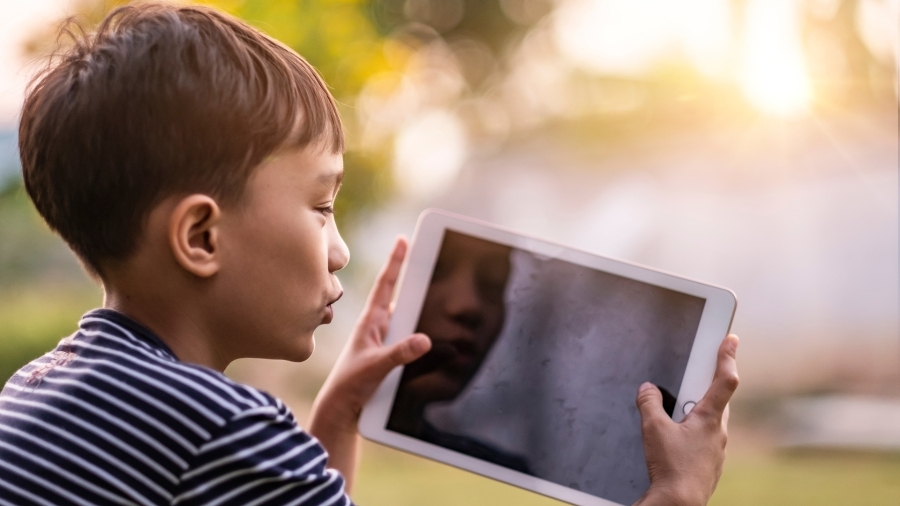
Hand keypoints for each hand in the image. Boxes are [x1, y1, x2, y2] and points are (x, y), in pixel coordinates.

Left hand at [308, 236, 430, 490]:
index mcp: (371, 321)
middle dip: (416, 279)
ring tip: (442, 300)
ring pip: (409, 318)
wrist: (341, 409)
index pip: (386, 285)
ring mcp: (386, 340)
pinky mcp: (391, 354)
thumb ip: (399, 354)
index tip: (403, 239)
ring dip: (422, 311)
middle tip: (433, 259)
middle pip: (402, 297)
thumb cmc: (350, 385)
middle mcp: (379, 326)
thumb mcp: (375, 367)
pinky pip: (411, 338)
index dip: (395, 262)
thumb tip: (424, 339)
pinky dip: (423, 334)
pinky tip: (438, 338)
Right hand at [633, 334, 738, 505]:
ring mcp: (716, 450)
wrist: (679, 504)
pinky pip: (703, 440)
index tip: (731, 339)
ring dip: (696, 412)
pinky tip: (675, 441)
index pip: (725, 380)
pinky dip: (692, 433)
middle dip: (706, 386)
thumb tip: (648, 389)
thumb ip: (650, 403)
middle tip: (692, 376)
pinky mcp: (709, 464)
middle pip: (718, 399)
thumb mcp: (653, 429)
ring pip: (711, 421)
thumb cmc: (671, 468)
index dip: (727, 356)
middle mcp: (719, 433)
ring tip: (674, 415)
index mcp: (710, 418)